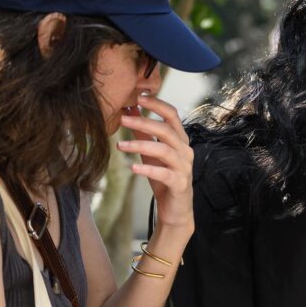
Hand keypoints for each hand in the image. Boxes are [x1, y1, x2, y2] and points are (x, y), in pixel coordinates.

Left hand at [117, 95, 193, 234]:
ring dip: (141, 145)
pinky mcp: (179, 184)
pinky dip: (148, 170)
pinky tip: (133, 168)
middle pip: (166, 130)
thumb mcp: (152, 153)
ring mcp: (184, 168)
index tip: (138, 97)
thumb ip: (144, 134)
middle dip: (144, 122)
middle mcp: (185, 151)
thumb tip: (130, 112)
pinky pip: (164, 174)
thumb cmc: (165, 179)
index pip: (172, 116)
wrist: (176, 209)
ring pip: (164, 151)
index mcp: (180, 140)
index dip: (157, 105)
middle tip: (122, 119)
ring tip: (120, 146)